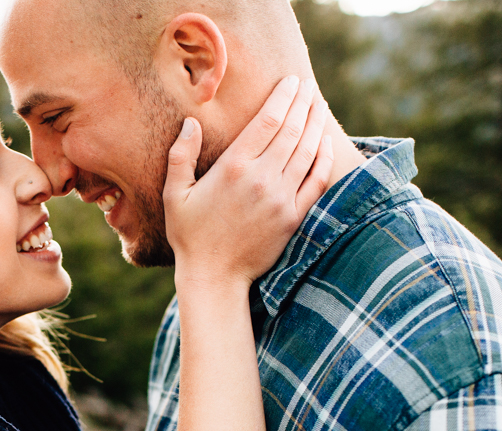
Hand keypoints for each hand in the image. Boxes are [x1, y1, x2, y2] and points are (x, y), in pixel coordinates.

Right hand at [163, 74, 335, 289]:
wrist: (214, 277)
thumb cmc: (190, 236)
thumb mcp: (175, 194)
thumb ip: (181, 156)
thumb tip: (191, 123)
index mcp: (233, 167)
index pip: (267, 120)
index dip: (283, 96)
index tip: (291, 82)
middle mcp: (261, 179)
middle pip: (291, 130)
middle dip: (302, 103)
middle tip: (308, 86)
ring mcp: (281, 199)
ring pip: (307, 151)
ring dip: (316, 125)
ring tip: (319, 106)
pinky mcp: (293, 218)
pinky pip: (316, 181)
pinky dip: (324, 159)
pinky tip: (326, 143)